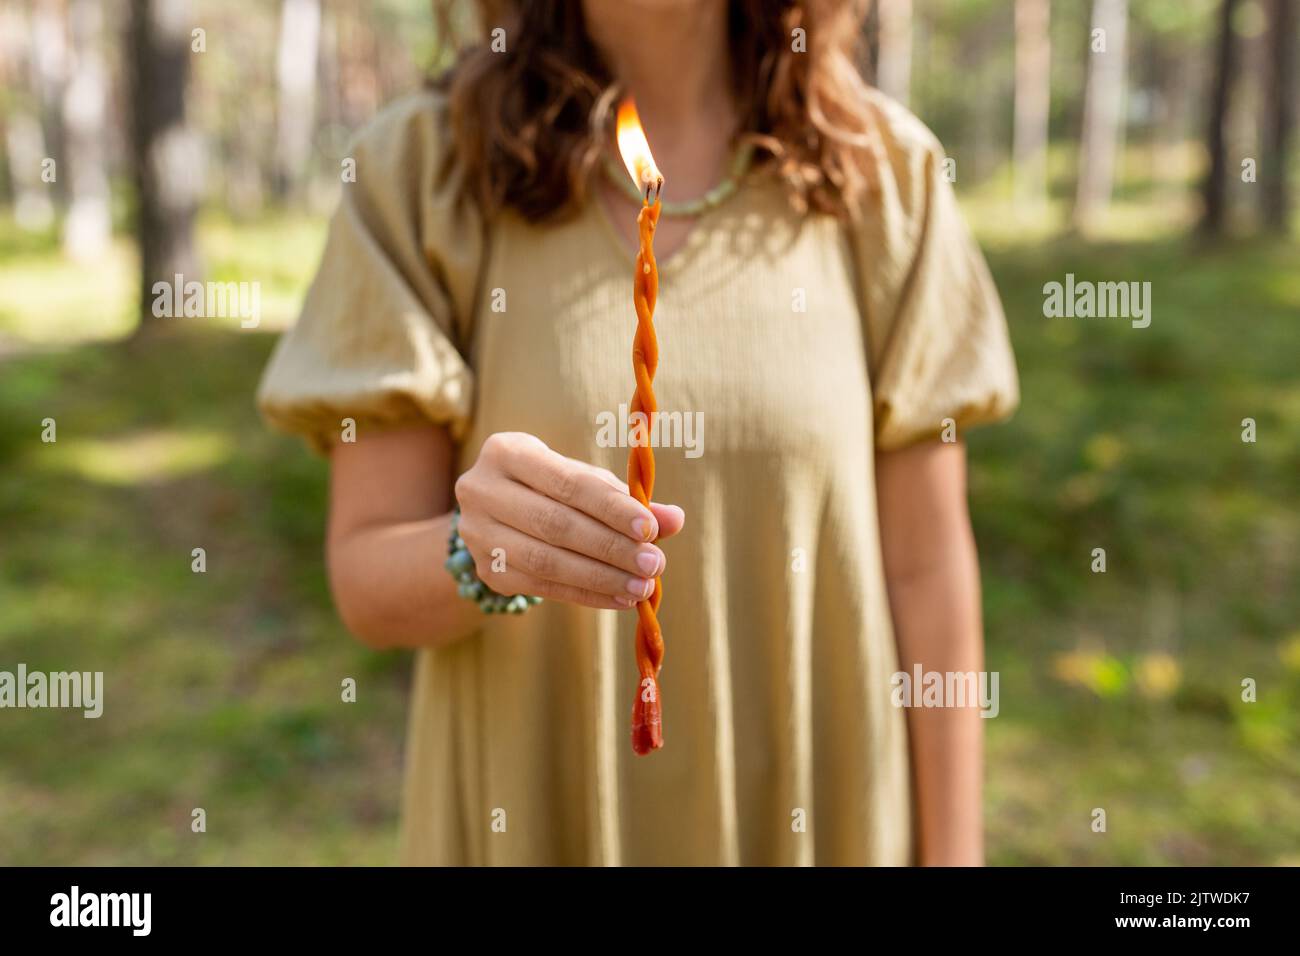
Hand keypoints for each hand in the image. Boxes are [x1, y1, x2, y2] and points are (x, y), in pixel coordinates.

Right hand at [453, 432, 684, 609]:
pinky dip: (586, 594)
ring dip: (601, 577)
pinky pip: (543, 587)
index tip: (650, 529)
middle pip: (556, 524)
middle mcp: (481, 490)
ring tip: (642, 586)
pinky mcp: (487, 571)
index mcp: (507, 452)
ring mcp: (478, 534)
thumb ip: (626, 497)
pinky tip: (620, 598)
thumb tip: (674, 519)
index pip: (567, 483)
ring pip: (547, 561)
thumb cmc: (552, 488)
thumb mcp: (585, 481)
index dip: (611, 508)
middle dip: (611, 547)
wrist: (497, 513)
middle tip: (654, 564)